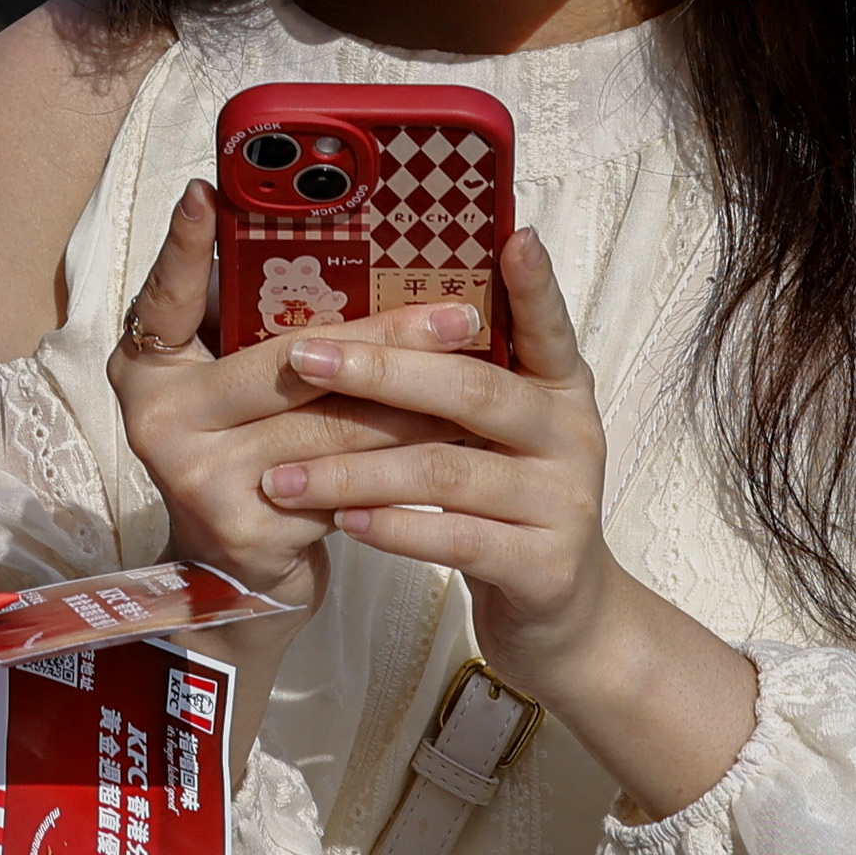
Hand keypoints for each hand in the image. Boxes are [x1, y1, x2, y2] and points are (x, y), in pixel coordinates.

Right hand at [99, 184, 485, 599]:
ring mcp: (204, 481)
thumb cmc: (244, 449)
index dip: (184, 247)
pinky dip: (409, 453)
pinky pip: (352, 480)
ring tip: (478, 365)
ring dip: (417, 394)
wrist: (231, 578)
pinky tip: (457, 432)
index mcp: (150, 370)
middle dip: (386, 334)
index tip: (207, 193)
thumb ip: (251, 324)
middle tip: (457, 312)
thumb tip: (328, 238)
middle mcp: (162, 423)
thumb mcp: (229, 385)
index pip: (166, 299)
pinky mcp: (253, 530)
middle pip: (290, 362)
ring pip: (336, 422)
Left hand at [250, 230, 736, 774]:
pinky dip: (396, 528)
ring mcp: (563, 503)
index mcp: (561, 387)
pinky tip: (343, 523)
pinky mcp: (544, 566)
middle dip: (381, 370)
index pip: (547, 324)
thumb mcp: (502, 435)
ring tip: (284, 474)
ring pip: (448, 470)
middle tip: (301, 358)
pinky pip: (458, 539)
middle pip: (472, 390)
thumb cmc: (510, 504)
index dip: (533, 284)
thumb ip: (462, 383)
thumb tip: (368, 318)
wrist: (567, 618)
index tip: (511, 236)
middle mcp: (571, 434)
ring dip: (357, 469)